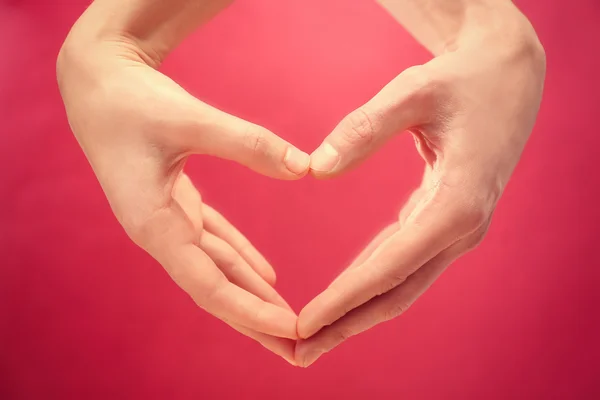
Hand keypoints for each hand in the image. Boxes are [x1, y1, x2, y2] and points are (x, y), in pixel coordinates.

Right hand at [57, 27, 310, 363]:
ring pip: (217, 269)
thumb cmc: (130, 100)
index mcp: (153, 224)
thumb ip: (247, 143)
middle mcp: (159, 232)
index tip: (291, 330)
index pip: (208, 283)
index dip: (250, 310)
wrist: (97, 83)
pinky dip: (242, 259)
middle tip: (297, 349)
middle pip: (214, 289)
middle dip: (255, 321)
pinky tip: (267, 276)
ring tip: (288, 321)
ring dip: (252, 295)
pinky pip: (214, 242)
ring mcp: (167, 220)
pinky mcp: (176, 204)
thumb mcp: (188, 119)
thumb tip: (302, 166)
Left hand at [296, 14, 545, 365]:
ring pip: (401, 285)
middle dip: (346, 325)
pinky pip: (404, 262)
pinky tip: (344, 295)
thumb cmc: (462, 79)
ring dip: (356, 312)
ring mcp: (457, 229)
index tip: (303, 324)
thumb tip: (315, 168)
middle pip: (396, 292)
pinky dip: (370, 283)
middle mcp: (462, 228)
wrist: (509, 77)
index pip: (390, 266)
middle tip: (297, 351)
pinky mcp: (447, 221)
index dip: (344, 299)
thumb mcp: (413, 92)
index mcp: (458, 203)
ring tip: (313, 335)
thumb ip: (363, 129)